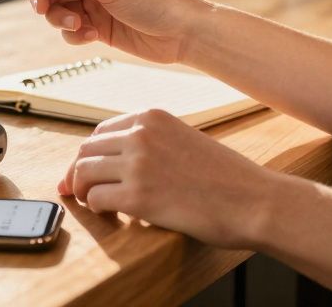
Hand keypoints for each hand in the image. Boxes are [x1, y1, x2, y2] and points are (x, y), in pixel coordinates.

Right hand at [25, 0, 211, 63]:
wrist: (182, 34)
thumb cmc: (155, 1)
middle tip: (45, 9)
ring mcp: (93, 1)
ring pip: (58, 9)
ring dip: (61, 20)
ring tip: (79, 25)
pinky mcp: (97, 25)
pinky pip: (70, 29)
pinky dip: (75, 34)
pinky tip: (92, 35)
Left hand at [60, 109, 276, 248]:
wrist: (253, 200)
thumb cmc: (226, 176)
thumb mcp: (185, 139)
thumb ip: (152, 142)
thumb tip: (116, 159)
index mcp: (152, 117)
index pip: (101, 131)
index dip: (90, 153)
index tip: (86, 170)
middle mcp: (140, 135)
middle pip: (86, 150)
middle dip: (78, 172)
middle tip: (79, 191)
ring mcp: (138, 164)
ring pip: (84, 173)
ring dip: (84, 190)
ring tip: (96, 204)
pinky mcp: (138, 197)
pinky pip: (97, 199)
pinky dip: (98, 209)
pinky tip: (112, 215)